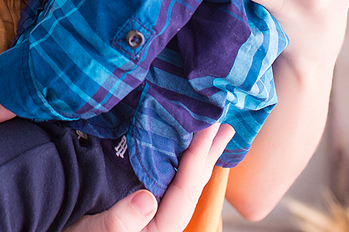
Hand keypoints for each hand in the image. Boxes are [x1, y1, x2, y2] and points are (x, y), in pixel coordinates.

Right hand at [63, 123, 234, 231]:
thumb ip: (122, 220)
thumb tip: (147, 199)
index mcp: (158, 228)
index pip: (184, 190)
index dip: (197, 157)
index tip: (208, 127)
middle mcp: (161, 220)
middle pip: (191, 184)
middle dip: (208, 154)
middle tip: (226, 125)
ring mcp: (151, 212)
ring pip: (181, 180)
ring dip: (197, 155)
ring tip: (214, 134)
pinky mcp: (138, 203)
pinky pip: (166, 178)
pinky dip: (177, 160)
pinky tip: (179, 148)